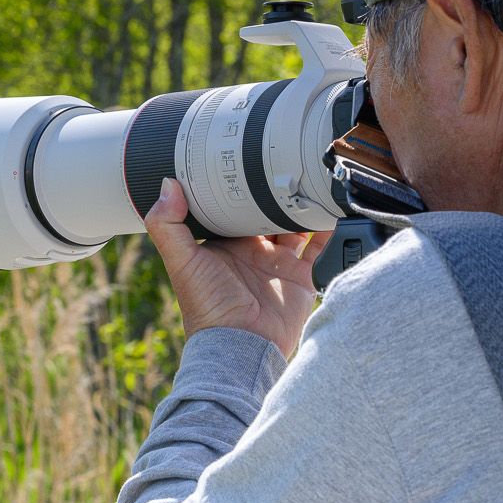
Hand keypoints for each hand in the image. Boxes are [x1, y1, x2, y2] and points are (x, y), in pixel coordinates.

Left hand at [143, 177, 331, 362]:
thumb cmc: (207, 308)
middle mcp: (252, 251)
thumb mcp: (181, 262)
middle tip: (285, 159)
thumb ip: (167, 225)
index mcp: (223, 244)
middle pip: (266, 212)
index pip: (232, 206)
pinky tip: (334, 210)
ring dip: (303, 205)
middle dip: (275, 190)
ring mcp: (279, 263)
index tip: (244, 155)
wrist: (242, 346)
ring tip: (313, 177)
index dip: (237, 184)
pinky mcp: (302, 277)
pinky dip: (329, 231)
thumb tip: (168, 184)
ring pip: (295, 226)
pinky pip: (320, 249)